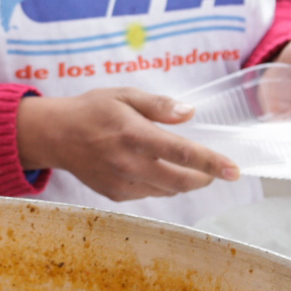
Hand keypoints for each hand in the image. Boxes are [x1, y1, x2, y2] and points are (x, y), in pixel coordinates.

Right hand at [15, 88, 239, 200]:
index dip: (212, 163)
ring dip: (184, 181)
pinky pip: (150, 194)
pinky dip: (161, 184)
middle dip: (205, 177)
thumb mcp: (124, 95)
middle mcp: (130, 164)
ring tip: (184, 166)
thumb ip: (159, 105)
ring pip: (168, 191)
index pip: (182, 153)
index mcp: (135, 135)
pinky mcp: (116, 195)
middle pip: (182, 181)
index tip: (234, 170)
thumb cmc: (92, 110)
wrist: (55, 136)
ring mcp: (122, 184)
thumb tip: (190, 113)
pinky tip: (153, 168)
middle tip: (215, 169)